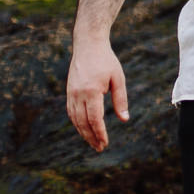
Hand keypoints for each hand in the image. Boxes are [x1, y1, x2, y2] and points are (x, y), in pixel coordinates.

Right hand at [66, 35, 128, 151]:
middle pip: (83, 123)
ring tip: (93, 142)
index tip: (105, 143)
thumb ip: (120, 99)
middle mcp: (78, 95)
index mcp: (91, 91)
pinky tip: (84, 129)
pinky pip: (71, 112)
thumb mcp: (118, 78)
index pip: (94, 119)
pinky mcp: (68, 92)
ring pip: (75, 119)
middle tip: (100, 148)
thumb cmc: (106, 61)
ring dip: (83, 133)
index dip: (99, 133)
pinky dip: (77, 123)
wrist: (88, 45)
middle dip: (91, 137)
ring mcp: (71, 94)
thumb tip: (124, 119)